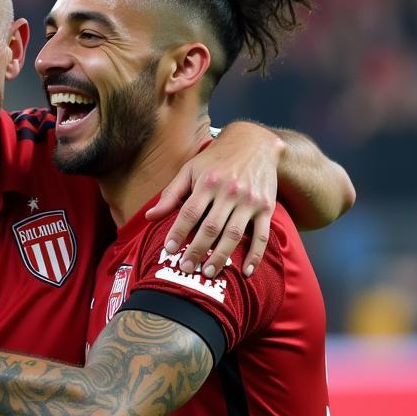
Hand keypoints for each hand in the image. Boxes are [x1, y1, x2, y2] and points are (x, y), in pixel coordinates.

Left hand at [146, 121, 281, 277]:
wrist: (255, 142)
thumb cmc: (216, 158)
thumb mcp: (190, 169)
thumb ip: (170, 194)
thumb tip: (149, 217)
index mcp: (208, 182)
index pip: (189, 212)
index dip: (178, 232)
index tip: (168, 250)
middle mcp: (230, 191)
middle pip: (211, 227)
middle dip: (197, 250)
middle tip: (185, 268)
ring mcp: (250, 201)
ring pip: (234, 234)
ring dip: (221, 256)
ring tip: (208, 272)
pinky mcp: (266, 207)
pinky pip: (262, 235)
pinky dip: (255, 255)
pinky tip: (246, 271)